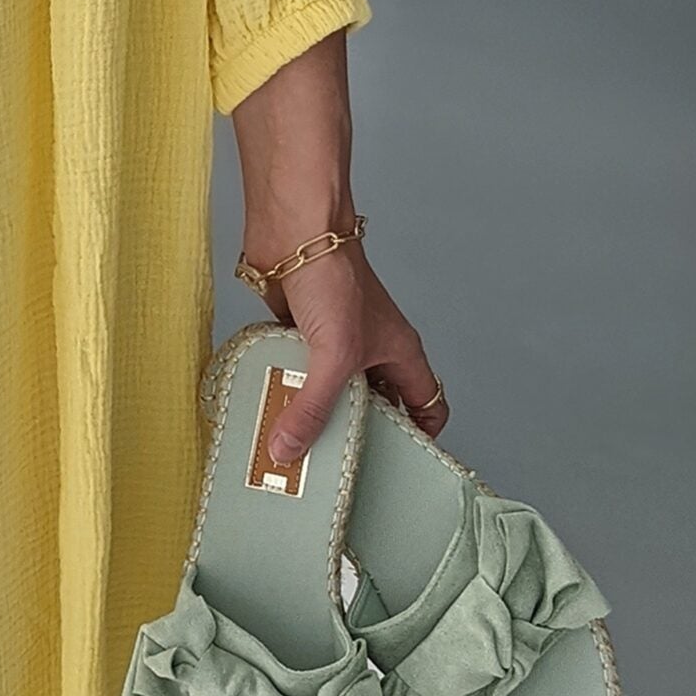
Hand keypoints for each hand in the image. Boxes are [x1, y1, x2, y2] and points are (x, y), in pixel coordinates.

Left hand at [251, 241, 447, 463]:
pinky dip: (284, 389)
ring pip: (329, 390)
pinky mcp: (299, 334)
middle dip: (355, 432)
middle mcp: (370, 349)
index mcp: (399, 353)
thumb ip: (312, 406)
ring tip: (296, 443)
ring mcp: (333, 342)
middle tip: (335, 463)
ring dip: (313, 412)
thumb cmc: (333, 275)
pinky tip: (270, 408)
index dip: (418, 434)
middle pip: (373, 404)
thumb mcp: (333, 355)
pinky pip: (295, 373)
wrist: (292, 232)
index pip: (426, 403)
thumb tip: (288, 449)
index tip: (397, 463)